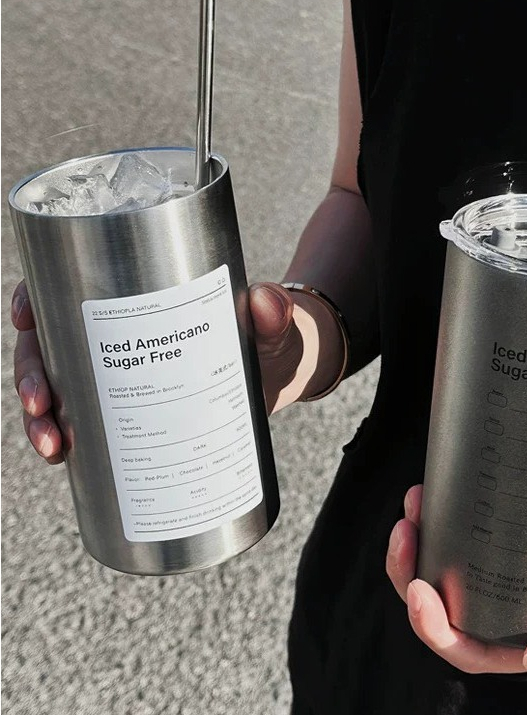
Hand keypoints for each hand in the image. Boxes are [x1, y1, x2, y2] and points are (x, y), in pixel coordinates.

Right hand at [11, 279, 342, 462]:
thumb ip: (274, 310)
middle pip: (55, 343)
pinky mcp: (138, 409)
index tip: (25, 318)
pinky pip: (89, 419)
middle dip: (33, 375)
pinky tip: (64, 459)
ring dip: (42, 418)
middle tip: (43, 409)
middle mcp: (126, 333)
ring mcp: (128, 372)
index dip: (36, 297)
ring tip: (54, 447)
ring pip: (63, 386)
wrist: (283, 373)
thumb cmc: (272, 334)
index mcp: (144, 295)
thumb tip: (264, 299)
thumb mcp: (274, 321)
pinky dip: (69, 437)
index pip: (73, 285)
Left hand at [386, 485, 526, 683]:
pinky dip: (463, 504)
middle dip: (413, 569)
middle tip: (405, 527)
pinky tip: (452, 479)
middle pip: (449, 597)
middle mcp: (524, 601)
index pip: (468, 646)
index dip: (432, 625)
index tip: (418, 586)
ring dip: (428, 534)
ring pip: (460, 555)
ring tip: (417, 498)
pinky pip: (490, 516)